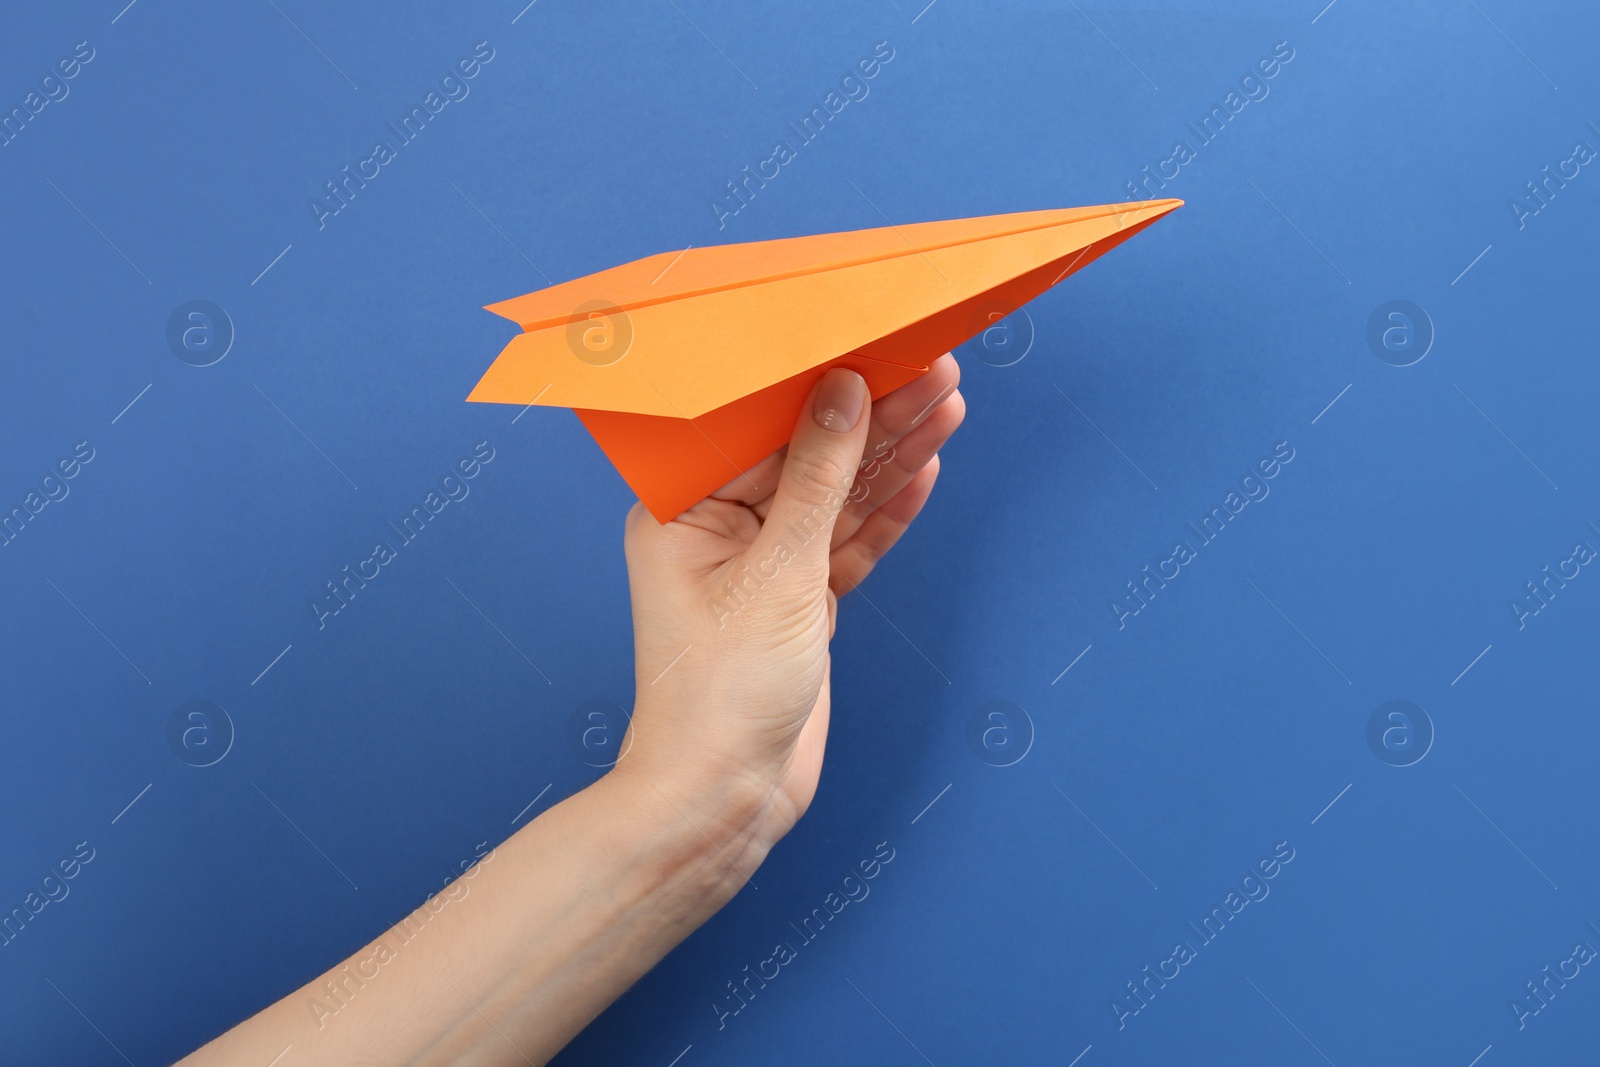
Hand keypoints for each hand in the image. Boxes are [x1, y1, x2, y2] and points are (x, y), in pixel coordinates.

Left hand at [614, 354, 964, 851]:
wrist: (727, 798)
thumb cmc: (722, 693)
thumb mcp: (780, 572)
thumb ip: (818, 479)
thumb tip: (844, 392)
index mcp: (681, 509)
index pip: (757, 425)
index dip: (818, 384)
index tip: (872, 344)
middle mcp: (717, 529)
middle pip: (806, 456)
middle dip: (872, 415)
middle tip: (934, 368)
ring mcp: (761, 566)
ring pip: (835, 498)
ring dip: (890, 457)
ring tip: (946, 404)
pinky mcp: (797, 601)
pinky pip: (847, 544)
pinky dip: (886, 513)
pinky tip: (924, 471)